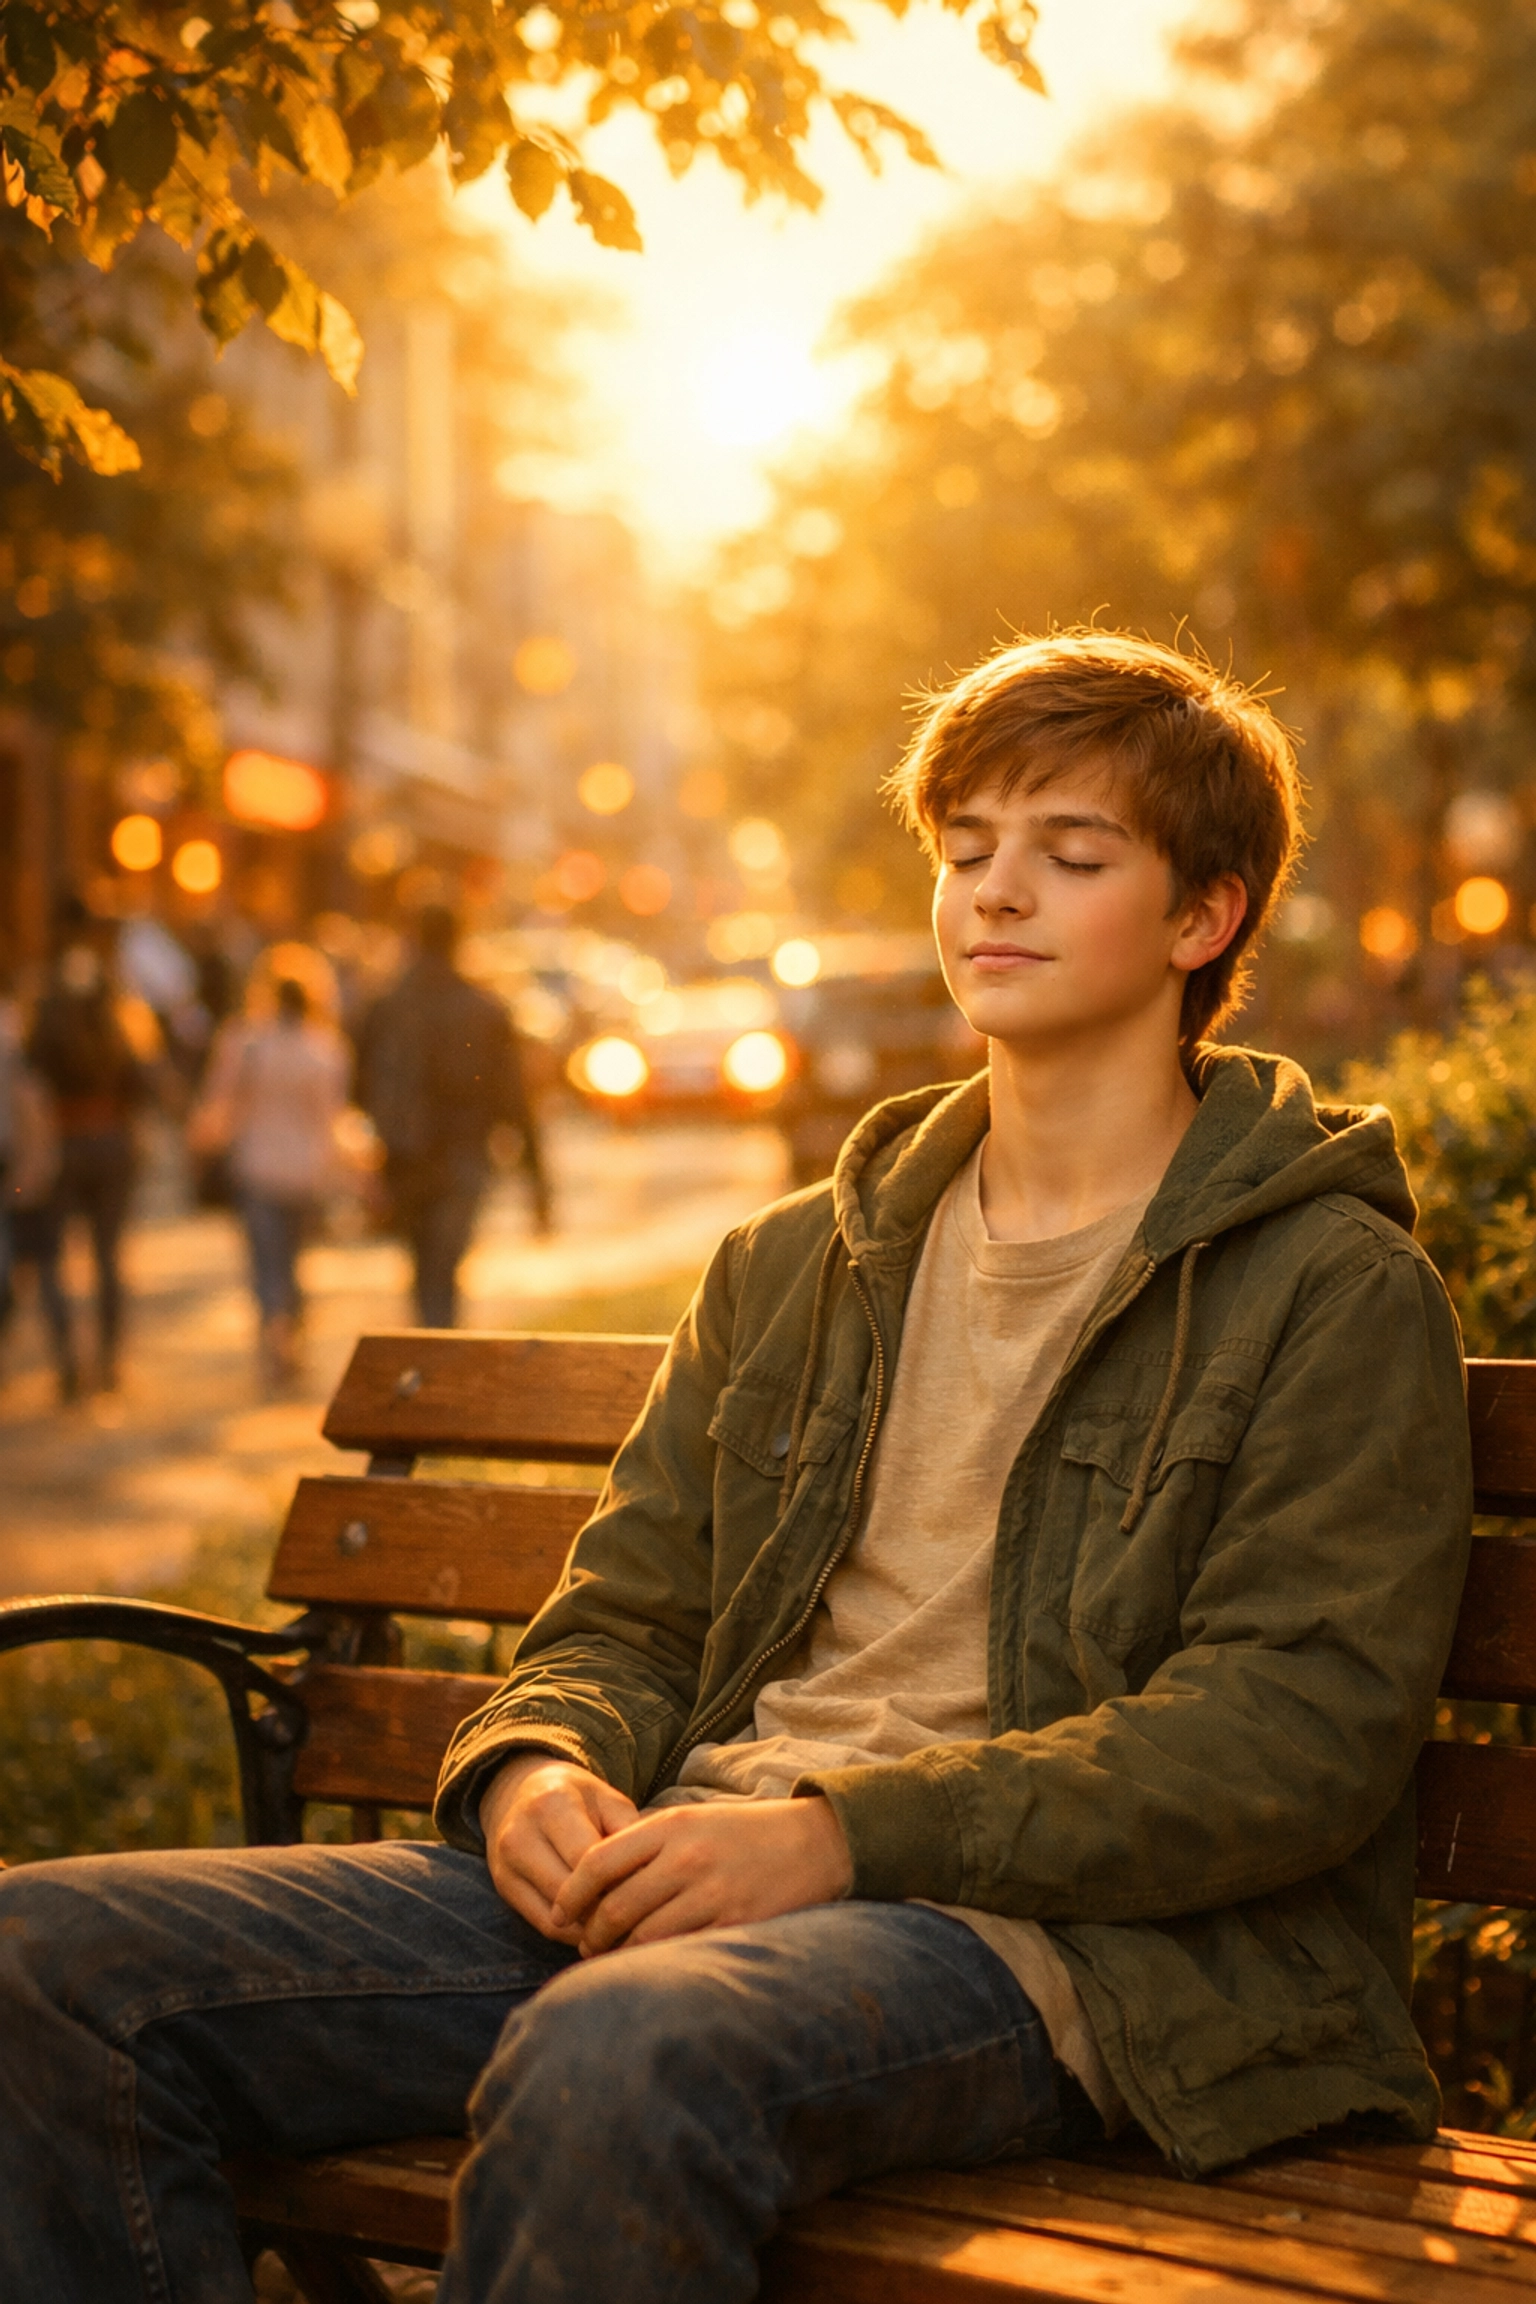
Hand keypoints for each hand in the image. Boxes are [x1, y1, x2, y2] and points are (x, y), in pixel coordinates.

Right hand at [480, 1753, 638, 1942]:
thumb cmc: (575, 1797)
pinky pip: (543, 1926)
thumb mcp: (607, 1799)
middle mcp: (521, 1836)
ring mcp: (506, 1866)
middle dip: (608, 1910)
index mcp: (552, 1805)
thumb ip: (628, 1831)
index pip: (590, 1861)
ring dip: (592, 1929)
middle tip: (640, 1916)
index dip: (622, 1881)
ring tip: (623, 1927)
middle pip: (570, 1895)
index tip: (649, 1891)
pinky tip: (598, 1929)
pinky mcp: (504, 1888)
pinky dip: (573, 1934)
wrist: (518, 1791)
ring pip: (556, 1919)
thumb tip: (647, 1878)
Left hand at [551, 1795, 853, 1956]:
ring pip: (642, 1936)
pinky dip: (656, 1963)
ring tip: (610, 1960)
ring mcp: (712, 1892)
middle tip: (584, 1944)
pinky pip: (680, 1951)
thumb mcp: (692, 1818)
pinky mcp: (735, 1922)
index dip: (570, 1893)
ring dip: (617, 1954)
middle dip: (590, 1933)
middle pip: (615, 1906)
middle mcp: (686, 1857)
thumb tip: (593, 1877)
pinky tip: (649, 1966)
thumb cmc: (744, 1832)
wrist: (814, 1842)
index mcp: (671, 1825)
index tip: (559, 1912)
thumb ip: (646, 1842)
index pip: (598, 1862)